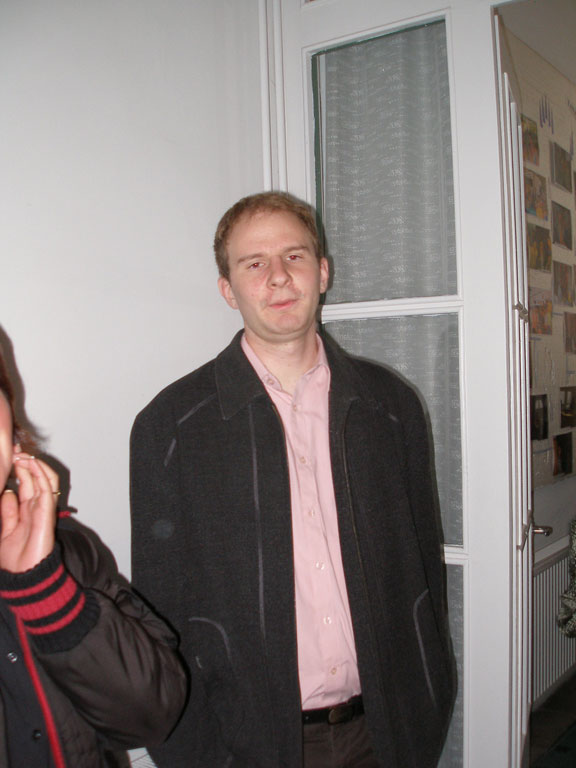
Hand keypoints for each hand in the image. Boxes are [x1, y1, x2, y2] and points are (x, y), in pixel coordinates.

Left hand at [0, 453, 58, 572]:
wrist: (24, 575)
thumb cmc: (16, 559)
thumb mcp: (5, 530)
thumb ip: (7, 511)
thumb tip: (7, 492)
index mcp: (26, 510)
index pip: (25, 482)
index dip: (19, 468)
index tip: (10, 454)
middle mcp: (36, 506)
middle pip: (34, 477)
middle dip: (25, 461)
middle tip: (15, 449)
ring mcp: (43, 508)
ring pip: (44, 479)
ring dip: (34, 464)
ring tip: (22, 454)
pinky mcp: (47, 512)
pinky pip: (47, 488)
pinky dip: (41, 474)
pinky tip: (31, 463)